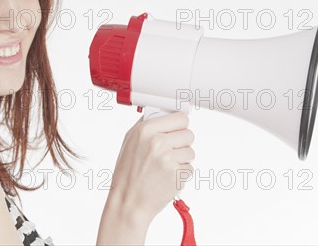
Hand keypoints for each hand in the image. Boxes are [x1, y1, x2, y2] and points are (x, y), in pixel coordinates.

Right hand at [107, 111, 194, 225]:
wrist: (128, 203)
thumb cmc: (126, 175)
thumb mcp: (128, 142)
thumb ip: (145, 126)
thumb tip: (162, 114)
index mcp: (145, 130)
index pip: (179, 117)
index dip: (179, 124)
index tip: (178, 127)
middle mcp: (157, 142)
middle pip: (188, 134)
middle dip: (182, 142)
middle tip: (170, 150)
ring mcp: (168, 159)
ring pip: (191, 152)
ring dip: (182, 159)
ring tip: (166, 166)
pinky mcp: (177, 175)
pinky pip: (189, 168)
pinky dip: (181, 173)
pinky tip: (167, 176)